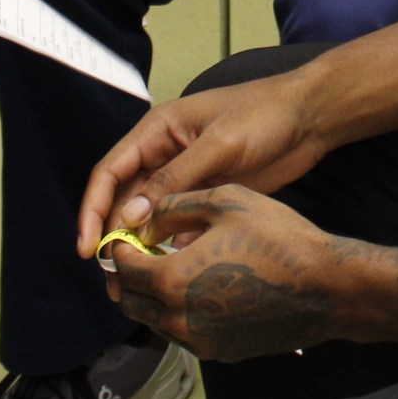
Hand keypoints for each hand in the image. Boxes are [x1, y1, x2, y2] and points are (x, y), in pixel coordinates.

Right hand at [78, 71, 331, 256]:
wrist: (310, 118)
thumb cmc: (264, 115)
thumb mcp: (219, 144)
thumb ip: (175, 179)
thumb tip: (133, 216)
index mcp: (157, 132)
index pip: (110, 172)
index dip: (93, 209)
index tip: (87, 247)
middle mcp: (164, 155)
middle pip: (125, 199)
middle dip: (113, 236)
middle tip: (110, 276)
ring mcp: (187, 176)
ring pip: (150, 216)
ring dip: (140, 247)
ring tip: (133, 283)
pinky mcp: (208, 193)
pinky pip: (179, 223)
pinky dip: (171, 245)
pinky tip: (170, 269)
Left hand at [105, 186, 351, 361]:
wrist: (325, 289)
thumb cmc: (277, 238)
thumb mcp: (225, 202)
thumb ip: (175, 207)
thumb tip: (146, 218)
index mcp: (171, 279)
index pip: (123, 266)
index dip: (119, 247)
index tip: (126, 235)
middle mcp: (177, 318)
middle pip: (129, 300)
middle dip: (128, 276)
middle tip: (138, 254)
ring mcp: (198, 341)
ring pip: (153, 321)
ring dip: (149, 297)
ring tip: (166, 270)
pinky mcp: (218, 353)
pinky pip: (181, 334)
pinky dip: (176, 314)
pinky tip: (197, 290)